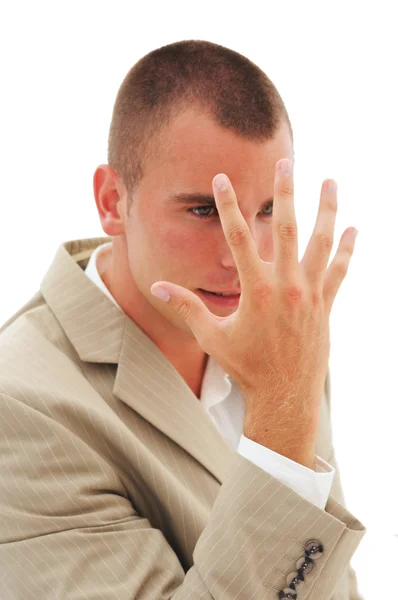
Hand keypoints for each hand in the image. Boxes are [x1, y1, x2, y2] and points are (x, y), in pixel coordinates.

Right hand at [151, 159, 357, 458]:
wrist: (284, 394)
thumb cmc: (246, 367)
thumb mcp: (211, 337)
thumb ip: (186, 308)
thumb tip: (157, 288)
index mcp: (256, 290)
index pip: (238, 238)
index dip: (228, 206)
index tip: (223, 179)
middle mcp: (286, 286)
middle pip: (286, 229)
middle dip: (284, 193)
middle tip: (286, 162)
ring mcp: (310, 294)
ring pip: (320, 243)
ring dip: (325, 210)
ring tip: (331, 181)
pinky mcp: (324, 305)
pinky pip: (339, 271)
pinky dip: (347, 249)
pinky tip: (354, 228)